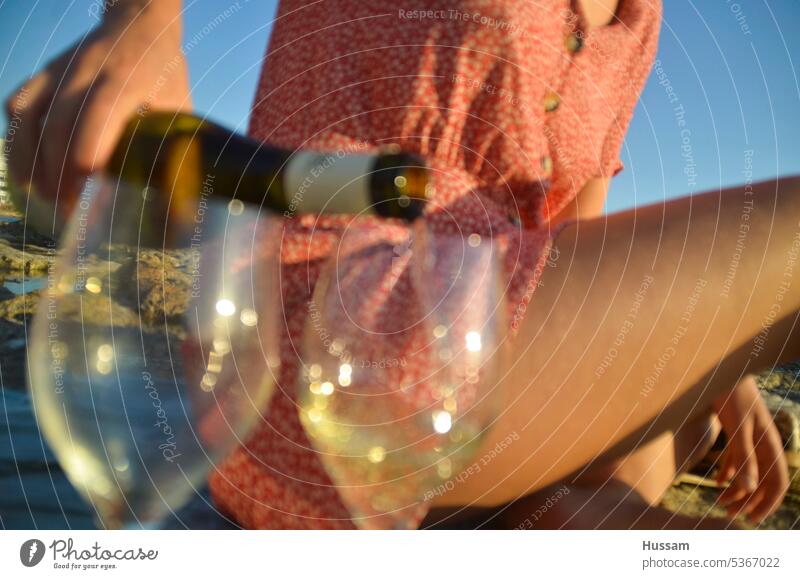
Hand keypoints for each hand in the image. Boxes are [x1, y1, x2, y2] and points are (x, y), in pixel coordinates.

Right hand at [4, 0, 188, 218]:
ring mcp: (60, 71)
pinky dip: (16, 140)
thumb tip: (182, 205)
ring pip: (30, 116)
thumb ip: (175, 147)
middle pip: (60, 123)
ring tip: (44, 195)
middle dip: (60, 170)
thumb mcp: (179, 106)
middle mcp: (88, 72)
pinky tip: (26, 169)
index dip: (88, 149)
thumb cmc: (164, 75)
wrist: (138, 23)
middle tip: (69, 208)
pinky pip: (18, 106)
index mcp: (129, 80)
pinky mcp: (43, 74)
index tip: (87, 187)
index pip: (101, 112)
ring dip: (31, 160)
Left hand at [713, 374, 788, 522]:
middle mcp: (763, 442)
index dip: (768, 502)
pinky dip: (729, 472)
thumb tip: (749, 488)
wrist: (719, 367)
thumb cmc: (732, 393)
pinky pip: (737, 457)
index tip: (753, 520)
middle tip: (730, 516)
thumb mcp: (737, 425)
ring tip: (720, 503)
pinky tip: (718, 483)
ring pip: (749, 470)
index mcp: (770, 443)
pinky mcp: (736, 429)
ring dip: (737, 489)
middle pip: (762, 479)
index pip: (778, 481)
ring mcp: (750, 436)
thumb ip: (743, 456)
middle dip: (749, 500)